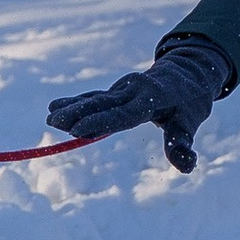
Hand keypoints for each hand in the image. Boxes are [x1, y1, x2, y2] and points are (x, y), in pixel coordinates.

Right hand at [46, 34, 232, 174]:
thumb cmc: (189, 102)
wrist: (189, 72)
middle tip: (52, 121)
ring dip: (72, 106)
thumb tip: (187, 167)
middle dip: (77, 112)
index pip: (123, 114)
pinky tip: (57, 106)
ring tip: (49, 115)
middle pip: (102, 103)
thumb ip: (182, 144)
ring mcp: (123, 89)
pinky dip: (78, 102)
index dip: (100, 121)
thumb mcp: (190, 123)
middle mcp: (133, 90)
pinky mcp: (118, 92)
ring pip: (95, 98)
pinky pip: (95, 97)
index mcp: (151, 98)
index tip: (77, 129)